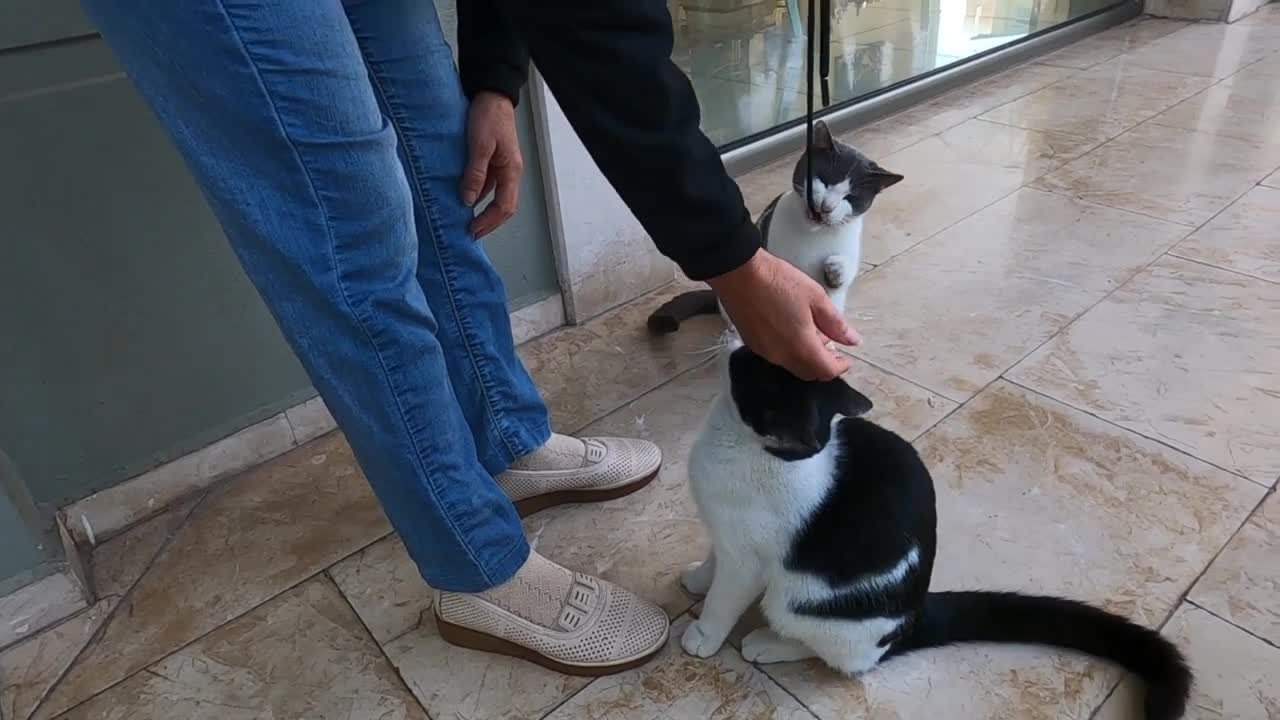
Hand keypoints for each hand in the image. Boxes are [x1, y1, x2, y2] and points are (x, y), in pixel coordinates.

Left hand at [462, 91, 522, 238]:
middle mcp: (510, 173)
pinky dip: (476, 195)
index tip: (472, 231)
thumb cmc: (489, 116)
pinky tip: (463, 197)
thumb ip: (475, 174)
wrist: (492, 93)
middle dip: (487, 222)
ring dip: (481, 210)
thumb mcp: (480, 146)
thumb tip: (469, 201)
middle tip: (470, 232)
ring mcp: (502, 167)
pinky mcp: (492, 160)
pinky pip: (486, 184)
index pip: (505, 207)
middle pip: (503, 207)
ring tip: (464, 218)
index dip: (489, 222)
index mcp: (512, 171)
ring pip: (494, 196)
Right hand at [707, 250, 859, 380]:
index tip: (846, 357)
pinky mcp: (752, 344)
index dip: (840, 367)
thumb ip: (836, 324)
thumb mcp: (816, 298)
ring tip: (811, 333)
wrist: (739, 274)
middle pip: (808, 373)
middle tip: (830, 346)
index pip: (826, 371)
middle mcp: (782, 356)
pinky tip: (789, 329)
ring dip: (805, 357)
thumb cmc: (778, 281)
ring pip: (792, 365)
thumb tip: (853, 340)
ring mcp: (765, 352)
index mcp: (801, 347)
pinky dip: (789, 351)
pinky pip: (776, 356)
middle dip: (822, 364)